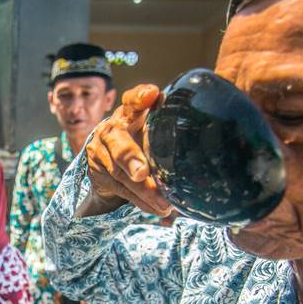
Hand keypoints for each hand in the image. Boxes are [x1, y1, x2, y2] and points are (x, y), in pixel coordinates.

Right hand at [78, 85, 172, 217]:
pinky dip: (140, 201)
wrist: (106, 159)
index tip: (152, 94)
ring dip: (142, 190)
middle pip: (119, 144)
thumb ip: (166, 127)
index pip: (132, 101)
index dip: (140, 97)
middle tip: (141, 172)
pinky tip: (156, 209)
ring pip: (120, 173)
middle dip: (130, 158)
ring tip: (163, 203)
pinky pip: (121, 190)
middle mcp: (111, 130)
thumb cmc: (139, 140)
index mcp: (128, 113)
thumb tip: (204, 136)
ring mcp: (100, 153)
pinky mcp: (98, 174)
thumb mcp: (151, 129)